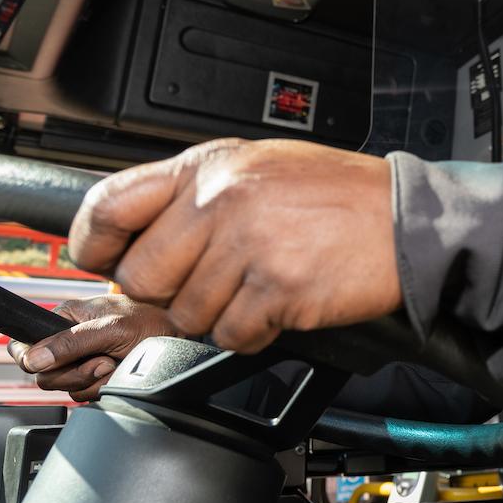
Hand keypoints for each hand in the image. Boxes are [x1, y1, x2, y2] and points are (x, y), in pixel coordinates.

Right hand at [7, 294, 178, 400]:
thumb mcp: (112, 329)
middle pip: (44, 374)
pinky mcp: (94, 377)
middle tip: (103, 360)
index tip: (44, 365)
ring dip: (93, 380)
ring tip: (115, 362)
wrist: (179, 339)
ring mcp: (81, 360)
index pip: (23, 343)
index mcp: (65, 318)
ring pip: (66, 388)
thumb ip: (72, 343)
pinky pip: (85, 395)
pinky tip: (118, 372)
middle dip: (75, 373)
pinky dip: (103, 387)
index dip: (28, 358)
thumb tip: (33, 359)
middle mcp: (68, 339)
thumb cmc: (152, 322)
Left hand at [67, 138, 400, 352]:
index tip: (104, 261)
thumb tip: (141, 236)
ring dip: (216, 315)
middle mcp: (222, 201)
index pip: (111, 205)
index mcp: (211, 167)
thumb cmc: (342, 194)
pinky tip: (278, 305)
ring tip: (257, 288)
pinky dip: (251, 332)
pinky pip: (231, 336)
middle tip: (203, 285)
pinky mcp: (277, 290)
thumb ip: (199, 195)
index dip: (94, 244)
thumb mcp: (260, 167)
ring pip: (186, 315)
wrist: (407, 219)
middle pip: (141, 277)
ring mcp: (249, 247)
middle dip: (166, 294)